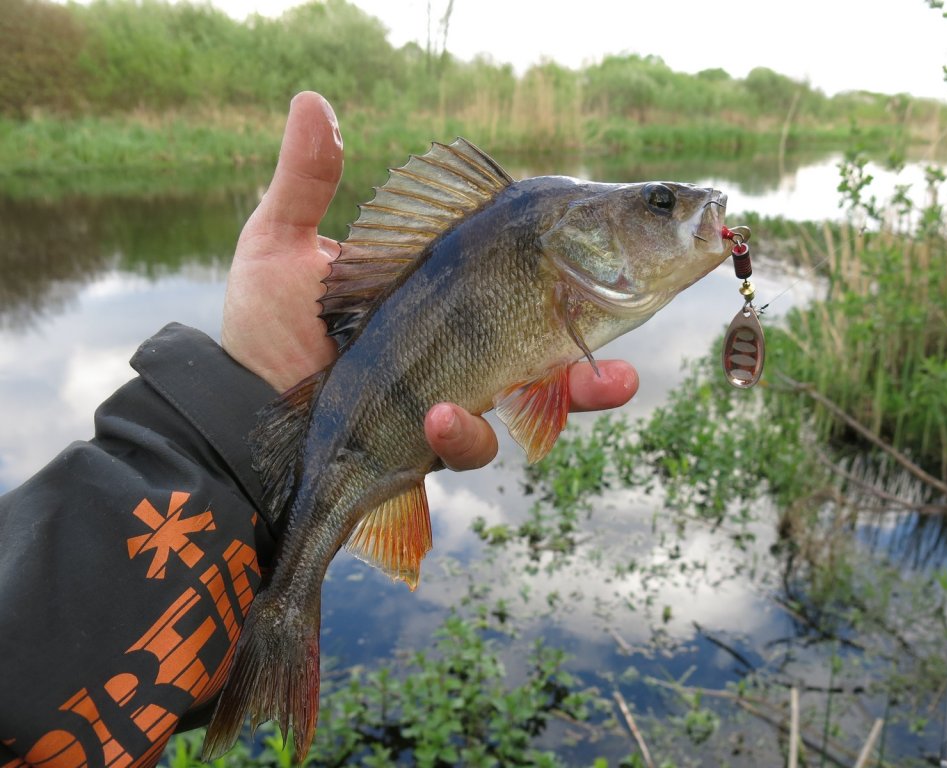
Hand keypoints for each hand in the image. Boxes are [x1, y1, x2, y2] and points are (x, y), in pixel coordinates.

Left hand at [222, 91, 638, 471]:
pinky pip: (470, 442)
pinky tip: (439, 415)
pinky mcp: (432, 438)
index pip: (532, 272)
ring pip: (537, 402)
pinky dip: (464, 431)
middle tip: (629, 366)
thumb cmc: (265, 323)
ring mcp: (457, 391)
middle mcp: (466, 339)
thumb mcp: (280, 246)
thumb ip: (307, 180)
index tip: (626, 254)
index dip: (584, 268)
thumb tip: (314, 101)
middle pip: (558, 346)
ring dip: (567, 399)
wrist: (240, 406)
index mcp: (451, 285)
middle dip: (603, 360)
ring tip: (569, 392)